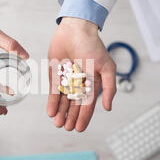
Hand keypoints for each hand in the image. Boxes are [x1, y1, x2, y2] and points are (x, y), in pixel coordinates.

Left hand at [47, 17, 116, 131]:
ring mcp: (66, 81)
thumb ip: (109, 87)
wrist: (75, 30)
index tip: (80, 128)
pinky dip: (52, 102)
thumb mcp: (106, 67)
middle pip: (74, 106)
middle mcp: (79, 85)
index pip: (88, 105)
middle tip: (67, 128)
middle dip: (71, 117)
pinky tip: (51, 112)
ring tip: (58, 123)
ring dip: (61, 113)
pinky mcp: (55, 75)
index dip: (84, 117)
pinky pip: (53, 92)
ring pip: (63, 102)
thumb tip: (108, 107)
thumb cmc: (93, 47)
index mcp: (93, 84)